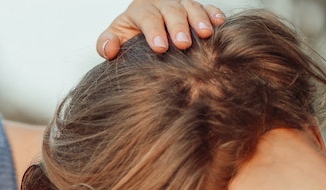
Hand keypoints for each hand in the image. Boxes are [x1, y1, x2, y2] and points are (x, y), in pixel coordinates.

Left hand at [97, 0, 225, 58]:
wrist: (144, 33)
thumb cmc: (131, 37)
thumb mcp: (115, 38)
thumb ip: (106, 43)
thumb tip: (109, 48)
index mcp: (140, 10)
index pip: (146, 16)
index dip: (153, 30)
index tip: (159, 47)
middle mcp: (161, 3)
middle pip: (171, 10)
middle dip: (177, 26)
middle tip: (183, 44)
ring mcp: (180, 4)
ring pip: (190, 6)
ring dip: (199, 19)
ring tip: (205, 34)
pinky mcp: (195, 9)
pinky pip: (206, 8)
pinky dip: (213, 14)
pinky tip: (219, 23)